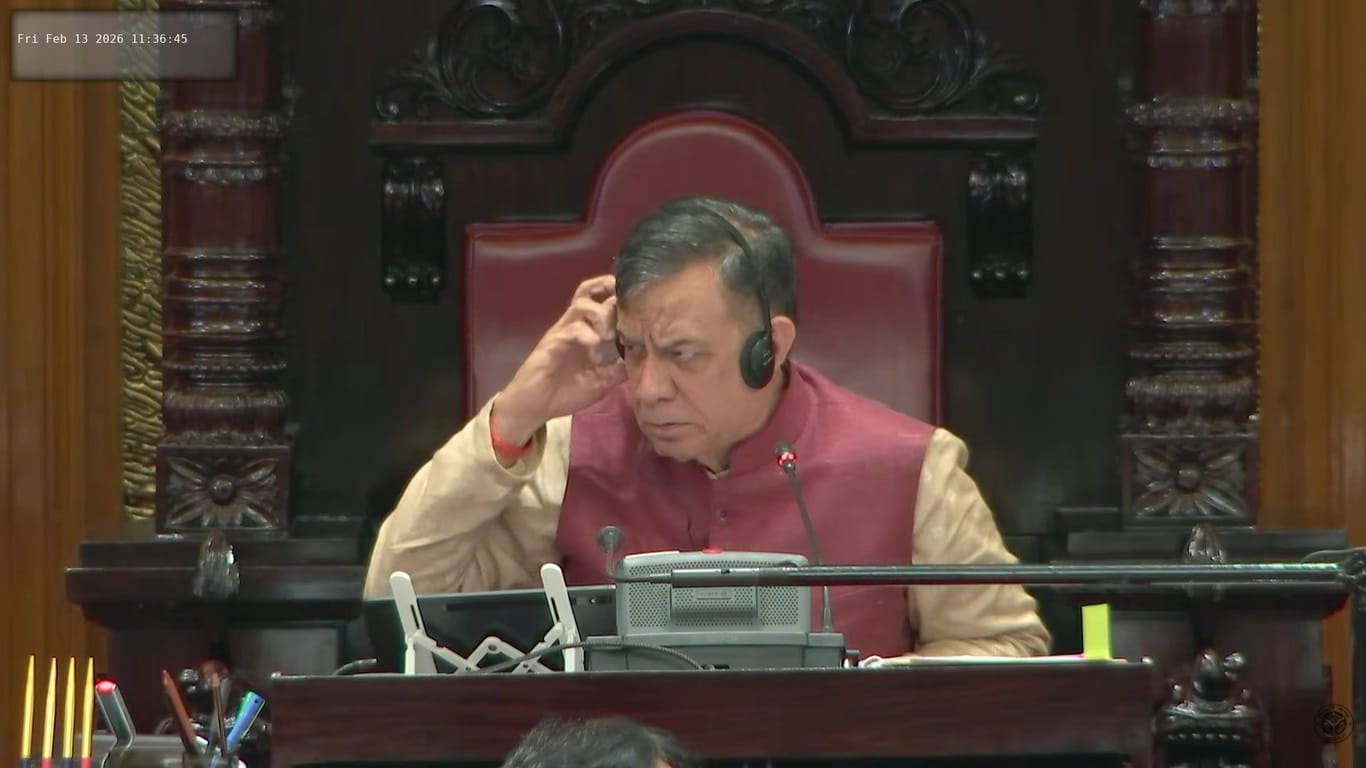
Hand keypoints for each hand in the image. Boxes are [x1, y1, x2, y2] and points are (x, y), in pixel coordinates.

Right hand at [493, 275, 625, 444]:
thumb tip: (644, 357)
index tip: (639, 304)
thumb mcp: (601, 381)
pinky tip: (596, 353)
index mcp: (587, 330)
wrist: (534, 407)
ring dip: (601, 317)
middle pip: (590, 291)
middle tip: (625, 316)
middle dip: (611, 296)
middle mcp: (574, 325)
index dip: (619, 295)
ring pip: (582, 305)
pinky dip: (588, 336)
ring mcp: (562, 332)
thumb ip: (619, 368)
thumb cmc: (566, 392)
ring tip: (609, 338)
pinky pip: (572, 329)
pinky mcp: (552, 343)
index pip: (601, 299)